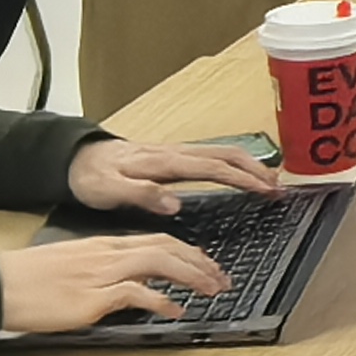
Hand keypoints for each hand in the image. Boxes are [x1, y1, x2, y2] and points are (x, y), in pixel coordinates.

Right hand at [0, 232, 229, 334]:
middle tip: (221, 279)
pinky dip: (161, 301)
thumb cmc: (29, 280)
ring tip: (211, 290)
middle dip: (200, 262)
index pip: (157, 241)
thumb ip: (103, 270)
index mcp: (104, 246)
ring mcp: (101, 274)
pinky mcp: (91, 297)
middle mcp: (108, 254)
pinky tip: (175, 310)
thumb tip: (129, 286)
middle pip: (167, 248)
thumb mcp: (73, 266)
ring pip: (160, 262)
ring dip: (192, 276)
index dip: (188, 252)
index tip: (206, 264)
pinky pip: (136, 292)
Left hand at [64, 137, 284, 214]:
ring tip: (270, 181)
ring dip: (249, 165)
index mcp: (165, 162)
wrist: (75, 158)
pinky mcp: (173, 158)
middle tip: (280, 188)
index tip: (266, 189)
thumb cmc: (91, 177)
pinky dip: (234, 164)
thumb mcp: (108, 190)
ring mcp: (176, 153)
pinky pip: (212, 157)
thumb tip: (176, 203)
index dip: (243, 178)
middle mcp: (175, 154)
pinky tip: (241, 173)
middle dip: (257, 169)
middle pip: (227, 155)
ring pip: (222, 153)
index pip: (214, 167)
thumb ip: (141, 194)